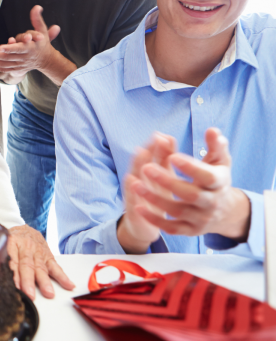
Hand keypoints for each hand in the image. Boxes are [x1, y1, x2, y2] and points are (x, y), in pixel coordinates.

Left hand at [0, 5, 62, 84]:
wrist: (46, 60)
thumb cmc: (42, 43)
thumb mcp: (42, 31)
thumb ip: (37, 20)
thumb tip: (36, 7)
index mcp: (30, 48)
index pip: (18, 48)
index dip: (9, 48)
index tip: (0, 47)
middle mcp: (24, 58)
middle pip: (7, 57)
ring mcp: (19, 65)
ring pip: (4, 64)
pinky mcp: (16, 69)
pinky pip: (4, 69)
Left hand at [7, 224, 74, 299]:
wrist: (24, 228)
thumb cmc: (11, 240)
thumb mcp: (2, 245)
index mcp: (11, 243)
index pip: (12, 261)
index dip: (13, 275)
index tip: (14, 287)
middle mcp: (25, 247)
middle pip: (26, 265)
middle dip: (28, 281)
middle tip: (30, 294)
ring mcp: (38, 251)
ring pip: (41, 267)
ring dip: (44, 281)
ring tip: (48, 293)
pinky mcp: (48, 255)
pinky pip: (55, 266)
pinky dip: (62, 276)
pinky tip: (68, 284)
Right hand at [117, 133, 176, 252]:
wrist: (144, 227)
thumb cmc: (155, 199)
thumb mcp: (163, 178)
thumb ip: (164, 159)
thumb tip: (168, 137)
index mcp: (148, 173)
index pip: (151, 156)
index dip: (156, 146)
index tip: (163, 136)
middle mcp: (138, 181)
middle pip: (140, 164)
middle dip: (146, 152)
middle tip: (153, 141)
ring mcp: (133, 194)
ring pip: (134, 178)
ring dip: (136, 166)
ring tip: (141, 154)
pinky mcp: (132, 209)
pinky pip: (131, 198)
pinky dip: (131, 190)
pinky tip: (132, 181)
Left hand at [134, 128, 249, 240]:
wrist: (225, 212)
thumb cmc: (216, 179)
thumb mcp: (219, 161)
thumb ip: (215, 146)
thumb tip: (212, 130)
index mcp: (220, 183)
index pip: (208, 177)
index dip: (191, 167)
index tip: (172, 156)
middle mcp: (212, 203)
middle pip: (191, 195)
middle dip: (168, 182)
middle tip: (146, 168)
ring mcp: (201, 218)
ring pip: (178, 211)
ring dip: (155, 199)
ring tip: (135, 185)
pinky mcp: (190, 230)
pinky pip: (172, 228)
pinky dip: (155, 219)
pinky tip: (138, 207)